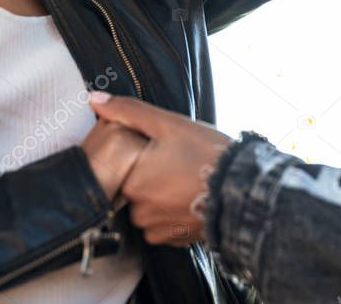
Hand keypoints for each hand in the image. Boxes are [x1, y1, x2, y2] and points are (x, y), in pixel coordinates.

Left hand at [89, 93, 232, 245]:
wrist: (246, 191)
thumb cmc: (208, 154)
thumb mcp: (169, 124)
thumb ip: (128, 111)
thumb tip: (94, 99)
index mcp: (132, 181)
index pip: (121, 164)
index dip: (139, 153)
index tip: (159, 148)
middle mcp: (139, 211)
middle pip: (133, 186)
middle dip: (150, 173)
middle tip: (177, 161)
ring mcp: (157, 229)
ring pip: (147, 205)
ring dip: (160, 194)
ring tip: (186, 178)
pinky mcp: (174, 241)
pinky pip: (162, 224)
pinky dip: (172, 211)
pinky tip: (189, 196)